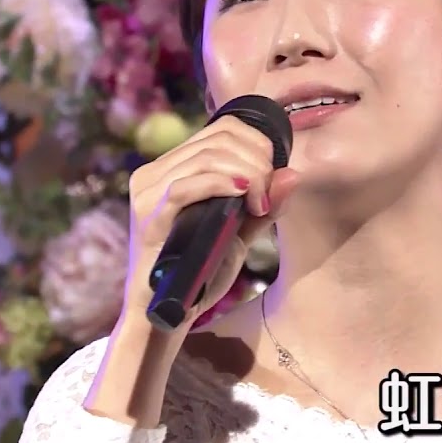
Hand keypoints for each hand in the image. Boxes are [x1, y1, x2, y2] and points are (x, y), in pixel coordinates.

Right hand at [121, 116, 300, 329]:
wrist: (167, 313)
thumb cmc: (201, 271)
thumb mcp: (240, 232)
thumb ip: (265, 204)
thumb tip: (292, 173)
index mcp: (174, 167)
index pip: (222, 129)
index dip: (257, 143)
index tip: (273, 176)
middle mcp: (155, 171)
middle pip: (219, 139)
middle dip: (256, 161)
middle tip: (266, 194)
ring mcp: (148, 190)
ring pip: (206, 156)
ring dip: (246, 174)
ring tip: (258, 202)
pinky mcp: (148, 214)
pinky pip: (186, 186)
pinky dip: (220, 184)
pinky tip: (243, 195)